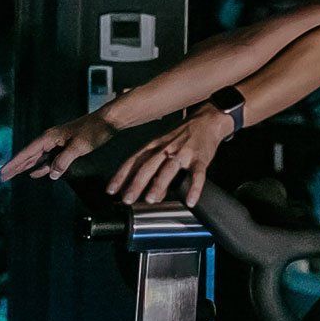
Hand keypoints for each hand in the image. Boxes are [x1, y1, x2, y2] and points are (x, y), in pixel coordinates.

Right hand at [0, 113, 115, 181]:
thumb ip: (63, 160)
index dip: (14, 163)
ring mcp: (58, 142)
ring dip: (27, 167)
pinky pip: (50, 158)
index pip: (27, 152)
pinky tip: (36, 173)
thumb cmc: (94, 130)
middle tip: (2, 178)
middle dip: (16, 166)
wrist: (108, 120)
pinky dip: (42, 166)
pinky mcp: (66, 146)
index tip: (2, 172)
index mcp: (50, 137)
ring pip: (38, 157)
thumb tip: (51, 174)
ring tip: (13, 176)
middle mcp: (51, 139)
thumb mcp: (79, 146)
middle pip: (29, 155)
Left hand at [106, 107, 232, 206]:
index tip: (111, 190)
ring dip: (159, 184)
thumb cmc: (184, 134)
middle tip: (127, 199)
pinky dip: (194, 188)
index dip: (121, 175)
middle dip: (136, 183)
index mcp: (155, 144)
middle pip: (148, 165)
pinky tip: (190, 201)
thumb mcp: (164, 144)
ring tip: (151, 199)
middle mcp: (167, 148)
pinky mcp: (201, 158)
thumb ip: (154, 167)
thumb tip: (147, 192)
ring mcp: (184, 152)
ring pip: (169, 169)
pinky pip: (198, 174)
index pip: (134, 160)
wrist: (208, 119)